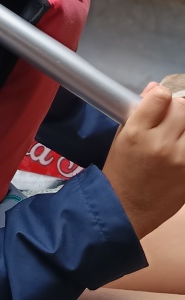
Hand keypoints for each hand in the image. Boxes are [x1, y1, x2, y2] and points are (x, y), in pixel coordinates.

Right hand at [103, 84, 184, 236]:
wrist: (126, 210)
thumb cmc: (120, 172)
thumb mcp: (122, 138)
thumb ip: (140, 112)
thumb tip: (155, 89)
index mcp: (137, 132)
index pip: (161, 96)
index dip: (161, 97)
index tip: (159, 104)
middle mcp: (160, 143)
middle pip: (182, 107)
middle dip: (176, 110)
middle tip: (170, 122)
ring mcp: (180, 159)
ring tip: (177, 135)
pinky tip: (180, 147)